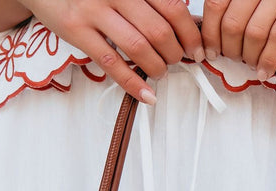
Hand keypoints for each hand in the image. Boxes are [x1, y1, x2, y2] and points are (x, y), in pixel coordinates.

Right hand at [25, 0, 203, 102]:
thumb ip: (148, 1)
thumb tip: (184, 22)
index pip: (172, 7)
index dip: (189, 32)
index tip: (197, 48)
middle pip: (159, 30)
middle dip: (175, 53)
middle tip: (177, 61)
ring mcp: (95, 10)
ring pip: (138, 47)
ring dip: (157, 68)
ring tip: (160, 73)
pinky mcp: (78, 31)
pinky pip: (112, 64)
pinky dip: (133, 85)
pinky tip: (146, 97)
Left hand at [202, 0, 275, 79]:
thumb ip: (239, 2)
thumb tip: (216, 28)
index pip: (216, 5)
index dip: (210, 33)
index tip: (211, 51)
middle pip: (233, 23)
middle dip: (230, 50)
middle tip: (235, 58)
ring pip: (254, 32)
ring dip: (249, 57)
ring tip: (252, 64)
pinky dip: (270, 58)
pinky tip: (266, 70)